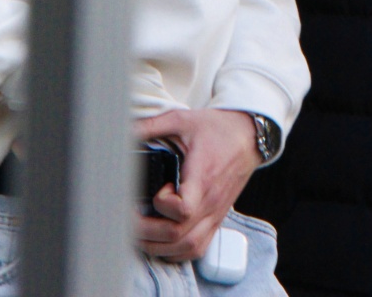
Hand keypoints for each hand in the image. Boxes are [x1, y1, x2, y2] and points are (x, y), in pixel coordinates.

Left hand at [135, 108, 259, 261]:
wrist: (248, 135)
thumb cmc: (217, 129)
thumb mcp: (183, 119)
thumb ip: (152, 125)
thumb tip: (123, 130)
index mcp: (203, 176)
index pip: (184, 209)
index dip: (163, 206)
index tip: (158, 190)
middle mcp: (210, 201)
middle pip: (178, 236)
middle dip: (147, 232)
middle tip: (132, 217)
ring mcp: (214, 213)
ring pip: (187, 248)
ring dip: (159, 246)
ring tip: (142, 231)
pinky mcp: (216, 219)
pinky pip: (197, 249)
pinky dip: (176, 252)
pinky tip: (163, 240)